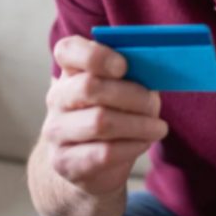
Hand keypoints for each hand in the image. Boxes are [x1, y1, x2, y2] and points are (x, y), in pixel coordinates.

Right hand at [42, 35, 167, 195]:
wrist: (90, 165)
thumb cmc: (113, 115)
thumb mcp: (120, 89)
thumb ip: (131, 74)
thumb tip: (155, 70)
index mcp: (70, 71)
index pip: (67, 50)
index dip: (96, 55)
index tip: (123, 66)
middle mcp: (57, 98)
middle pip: (89, 87)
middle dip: (131, 94)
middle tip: (154, 105)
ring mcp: (57, 131)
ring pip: (100, 122)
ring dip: (138, 124)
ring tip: (158, 127)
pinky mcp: (65, 162)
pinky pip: (104, 152)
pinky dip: (133, 146)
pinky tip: (144, 142)